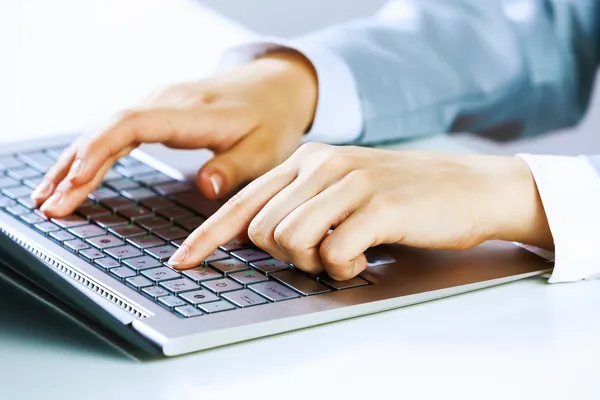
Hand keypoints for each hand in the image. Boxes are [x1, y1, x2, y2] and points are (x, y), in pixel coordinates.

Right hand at [32, 52, 317, 216]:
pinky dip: (91, 153)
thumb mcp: (265, 149)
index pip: (133, 126)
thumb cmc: (271, 120)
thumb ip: (234, 168)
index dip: (100, 151)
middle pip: (108, 128)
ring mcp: (159, 104)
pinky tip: (74, 173)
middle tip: (50, 205)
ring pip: (105, 128)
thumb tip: (205, 186)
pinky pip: (115, 131)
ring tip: (46, 195)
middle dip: (75, 166)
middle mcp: (168, 102)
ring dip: (74, 160)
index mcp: (192, 113)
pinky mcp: (158, 110)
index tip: (76, 181)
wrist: (276, 87)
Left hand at [169, 143, 552, 279]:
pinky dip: (344, 267)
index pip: (243, 202)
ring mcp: (351, 182)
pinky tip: (366, 255)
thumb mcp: (344, 191)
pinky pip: (334, 252)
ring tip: (348, 252)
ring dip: (316, 262)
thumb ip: (301, 207)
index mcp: (307, 161)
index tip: (183, 262)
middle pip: (262, 229)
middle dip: (285, 255)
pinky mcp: (379, 206)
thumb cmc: (403, 197)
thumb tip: (260, 240)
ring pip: (292, 241)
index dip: (208, 236)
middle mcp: (322, 165)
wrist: (469, 187)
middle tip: (323, 252)